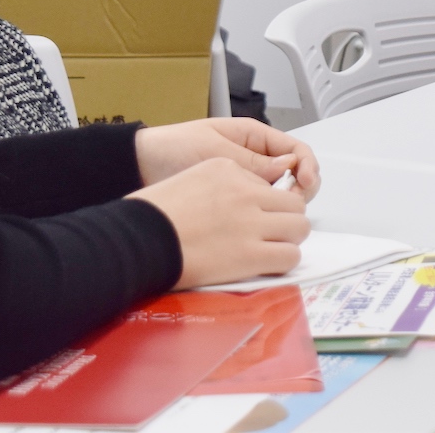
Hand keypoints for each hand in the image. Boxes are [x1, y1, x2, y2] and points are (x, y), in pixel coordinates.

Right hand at [131, 158, 309, 288]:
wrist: (136, 241)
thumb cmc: (150, 216)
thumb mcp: (188, 181)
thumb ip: (219, 187)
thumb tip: (239, 204)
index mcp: (227, 169)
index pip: (268, 182)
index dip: (265, 203)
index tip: (255, 217)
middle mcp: (244, 191)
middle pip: (293, 202)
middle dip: (287, 219)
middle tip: (273, 234)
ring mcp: (250, 222)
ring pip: (299, 227)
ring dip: (289, 239)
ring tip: (272, 250)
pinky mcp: (251, 254)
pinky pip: (289, 255)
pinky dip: (284, 261)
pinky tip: (268, 265)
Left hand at [134, 118, 320, 200]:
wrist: (138, 166)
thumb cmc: (172, 148)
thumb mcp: (213, 150)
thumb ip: (250, 160)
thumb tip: (286, 168)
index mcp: (254, 138)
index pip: (296, 150)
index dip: (308, 166)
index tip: (305, 183)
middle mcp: (255, 159)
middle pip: (295, 175)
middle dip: (300, 190)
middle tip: (292, 207)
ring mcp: (246, 181)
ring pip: (280, 195)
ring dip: (283, 206)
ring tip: (275, 217)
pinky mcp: (234, 201)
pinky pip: (259, 208)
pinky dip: (265, 216)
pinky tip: (259, 225)